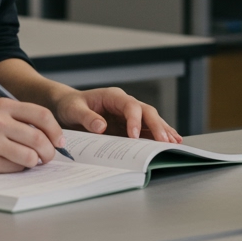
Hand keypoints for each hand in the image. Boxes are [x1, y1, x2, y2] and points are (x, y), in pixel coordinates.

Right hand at [0, 98, 65, 172]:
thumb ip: (20, 119)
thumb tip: (52, 138)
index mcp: (4, 105)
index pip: (42, 115)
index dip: (56, 131)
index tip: (59, 141)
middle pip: (39, 138)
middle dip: (49, 152)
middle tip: (47, 157)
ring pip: (29, 156)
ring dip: (34, 162)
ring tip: (29, 161)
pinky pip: (14, 168)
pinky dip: (17, 168)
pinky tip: (9, 163)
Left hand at [52, 87, 181, 142]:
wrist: (67, 106)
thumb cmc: (70, 106)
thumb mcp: (73, 110)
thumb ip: (86, 117)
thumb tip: (101, 127)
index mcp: (112, 96)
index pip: (130, 106)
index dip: (135, 120)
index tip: (133, 136)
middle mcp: (124, 103)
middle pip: (146, 111)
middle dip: (157, 126)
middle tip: (164, 142)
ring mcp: (128, 114)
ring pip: (151, 119)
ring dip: (162, 131)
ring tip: (174, 143)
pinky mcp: (128, 125)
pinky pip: (146, 129)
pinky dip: (157, 135)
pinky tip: (169, 142)